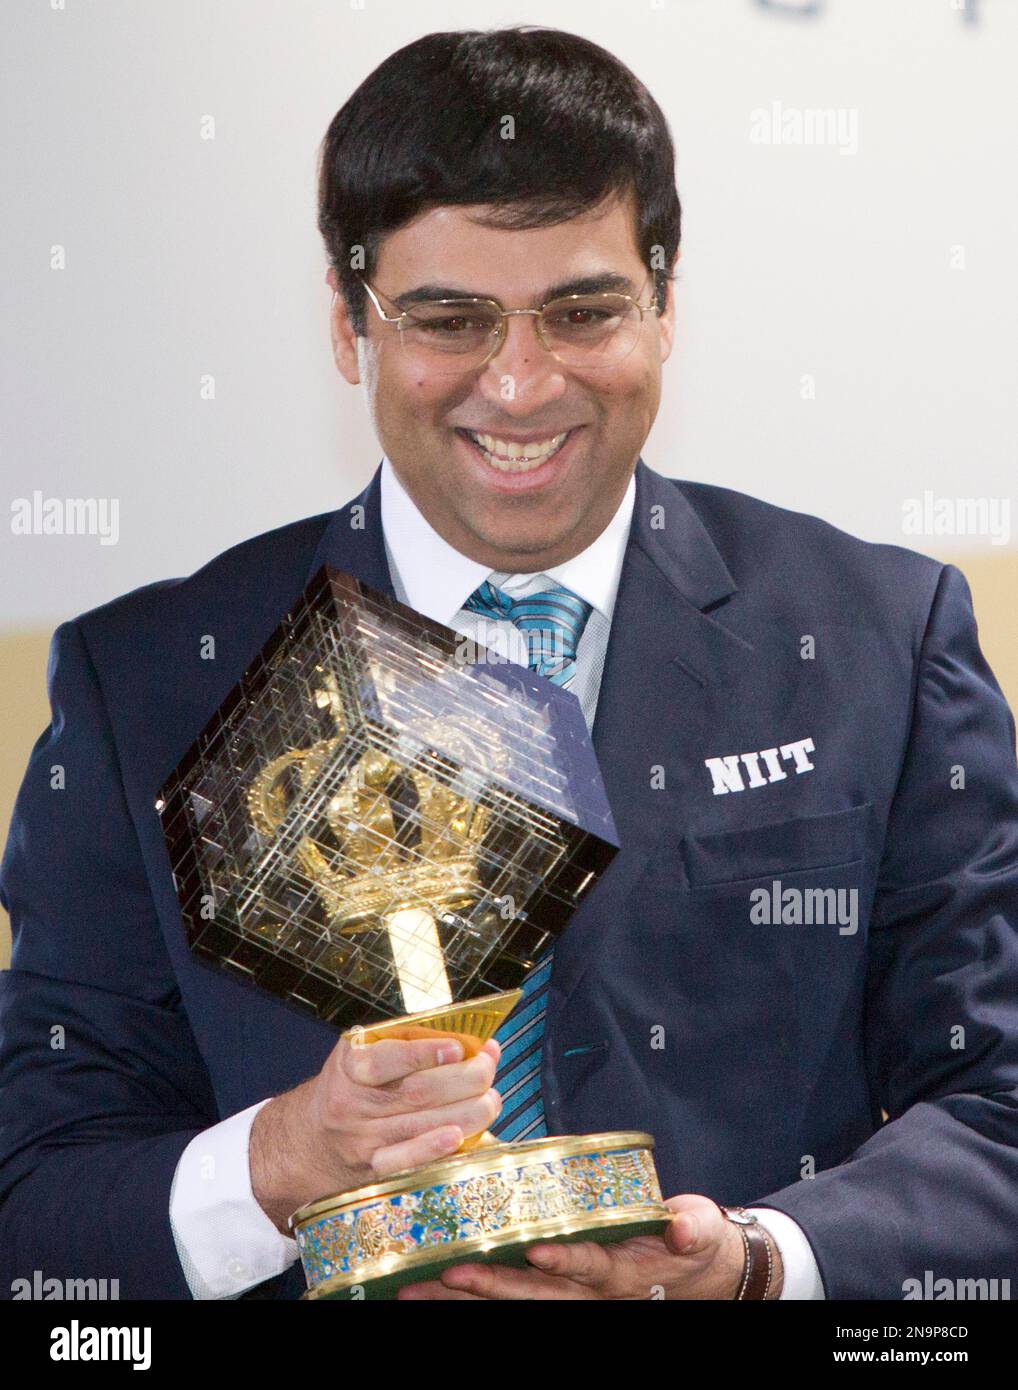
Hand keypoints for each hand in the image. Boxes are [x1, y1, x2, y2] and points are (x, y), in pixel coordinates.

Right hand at [249, 1033, 501, 1232]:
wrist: (309, 1139)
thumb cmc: (352, 1085)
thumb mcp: (364, 1052)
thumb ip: (409, 1042)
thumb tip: (472, 1041)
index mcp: (350, 1065)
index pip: (386, 1059)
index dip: (425, 1053)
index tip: (459, 1048)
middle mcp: (353, 1104)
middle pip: (417, 1093)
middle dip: (465, 1080)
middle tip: (489, 1068)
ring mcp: (364, 1141)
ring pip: (423, 1126)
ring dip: (468, 1112)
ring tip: (492, 1098)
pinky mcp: (375, 1170)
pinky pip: (409, 1162)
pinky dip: (438, 1149)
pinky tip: (463, 1137)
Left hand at [397, 1193, 782, 1299]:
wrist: (691, 1270)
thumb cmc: (688, 1241)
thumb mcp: (699, 1229)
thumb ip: (690, 1227)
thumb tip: (681, 1228)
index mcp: (621, 1271)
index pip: (590, 1266)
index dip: (566, 1261)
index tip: (539, 1250)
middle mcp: (588, 1293)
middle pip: (534, 1294)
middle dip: (492, 1284)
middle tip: (452, 1271)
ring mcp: (567, 1295)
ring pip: (509, 1300)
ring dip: (464, 1296)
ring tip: (418, 1287)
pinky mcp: (549, 1290)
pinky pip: (504, 1298)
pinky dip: (465, 1297)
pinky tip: (427, 1288)